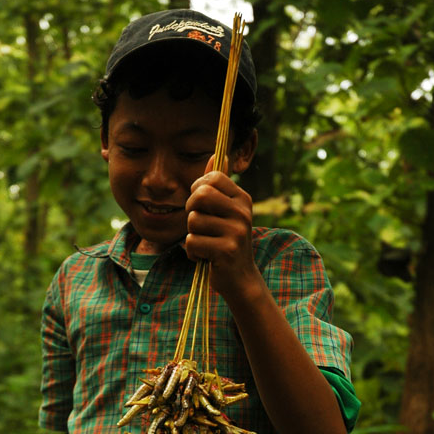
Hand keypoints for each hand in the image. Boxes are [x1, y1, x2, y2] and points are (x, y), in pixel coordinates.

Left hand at [185, 157, 258, 300]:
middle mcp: (243, 212)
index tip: (201, 206)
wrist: (240, 279)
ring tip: (205, 244)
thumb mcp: (226, 212)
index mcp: (242, 199)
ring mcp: (236, 231)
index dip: (197, 190)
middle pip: (200, 195)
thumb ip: (218, 186)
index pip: (211, 178)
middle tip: (198, 224)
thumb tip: (216, 155)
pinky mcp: (227, 251)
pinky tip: (205, 258)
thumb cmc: (227, 242)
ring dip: (192, 235)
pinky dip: (193, 253)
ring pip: (193, 221)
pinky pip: (192, 242)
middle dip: (190, 210)